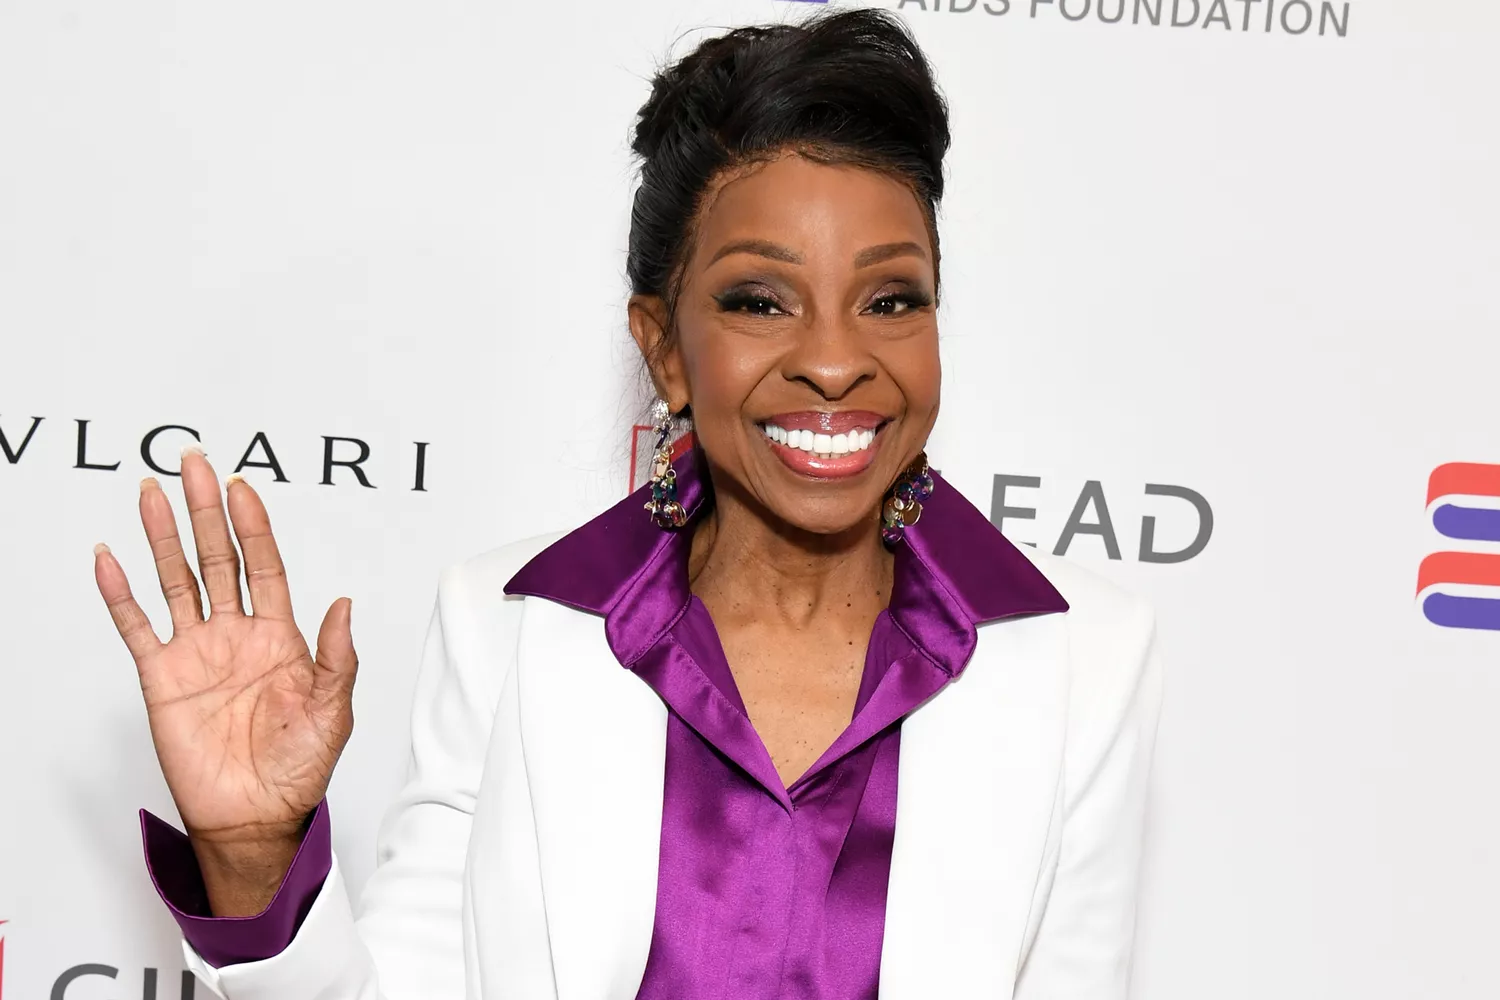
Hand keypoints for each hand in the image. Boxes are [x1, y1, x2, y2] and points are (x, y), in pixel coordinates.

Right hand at [94, 446, 356, 914]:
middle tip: (195, 465)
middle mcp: (236, 635)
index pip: (266, 566)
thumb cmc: (298, 768)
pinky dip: (121, 594)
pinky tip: (111, 559)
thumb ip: (337, 658)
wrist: (255, 816)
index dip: (254, 527)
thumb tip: (345, 604)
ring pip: (177, 580)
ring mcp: (197, 652)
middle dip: (207, 511)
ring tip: (151, 493)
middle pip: (219, 559)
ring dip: (164, 537)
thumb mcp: (333, 711)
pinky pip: (137, 627)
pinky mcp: (162, 679)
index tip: (242, 487)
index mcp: (280, 637)